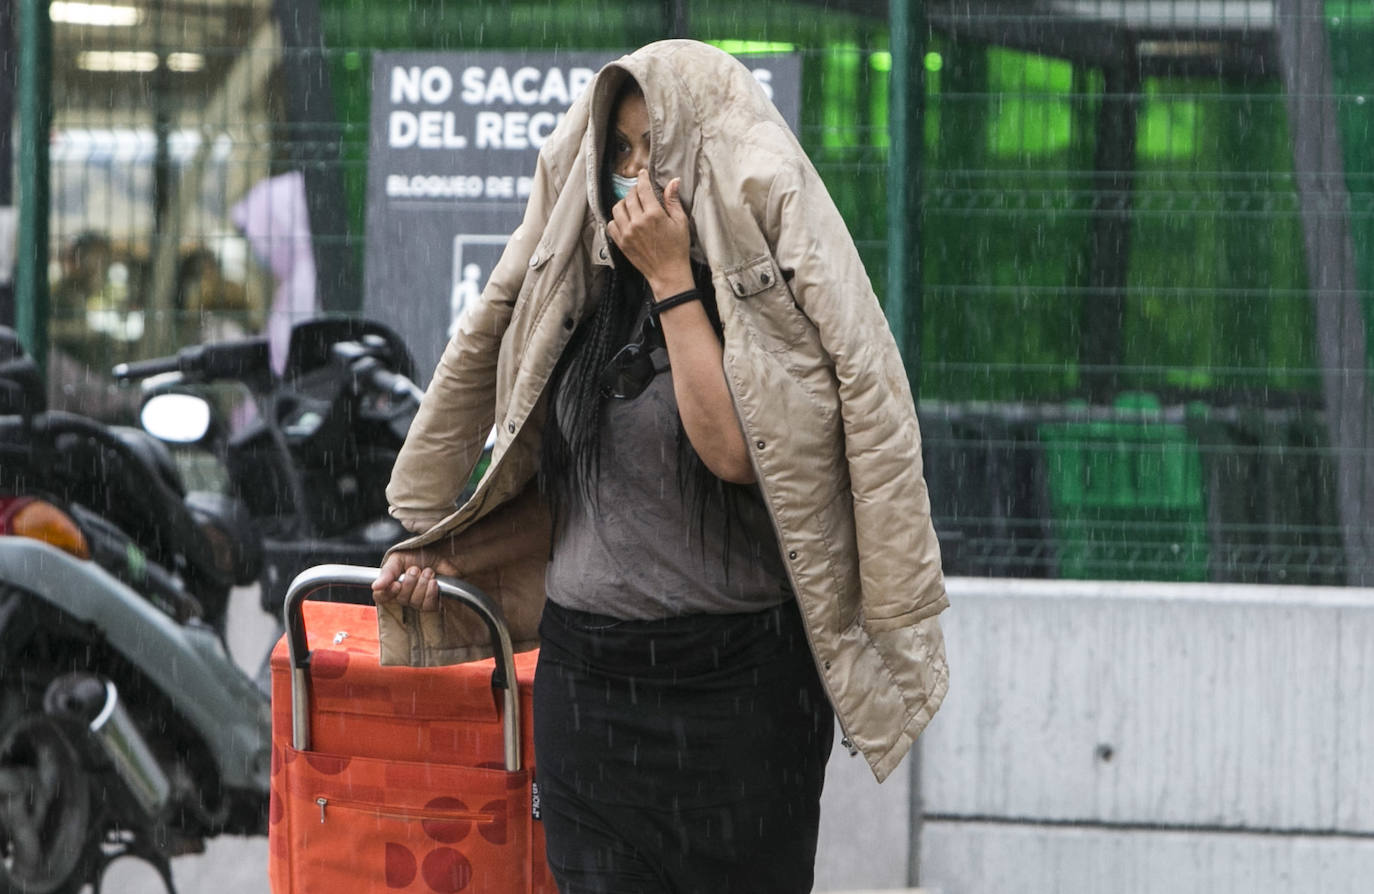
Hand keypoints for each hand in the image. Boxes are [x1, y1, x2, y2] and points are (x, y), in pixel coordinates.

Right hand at [372, 547, 459, 611]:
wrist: (445, 553)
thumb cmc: (422, 554)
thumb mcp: (400, 557)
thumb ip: (387, 571)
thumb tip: (375, 586)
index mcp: (392, 583)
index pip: (381, 597)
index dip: (387, 593)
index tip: (396, 584)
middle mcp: (404, 594)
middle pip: (400, 599)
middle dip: (410, 582)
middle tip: (416, 569)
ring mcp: (419, 601)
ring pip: (415, 603)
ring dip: (422, 585)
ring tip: (428, 572)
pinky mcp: (433, 603)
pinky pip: (428, 606)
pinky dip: (431, 592)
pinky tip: (434, 582)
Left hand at [607, 172, 693, 295]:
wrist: (668, 273)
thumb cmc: (678, 248)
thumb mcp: (680, 222)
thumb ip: (673, 201)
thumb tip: (673, 181)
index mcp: (654, 215)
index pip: (643, 189)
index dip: (642, 178)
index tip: (642, 174)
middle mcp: (637, 222)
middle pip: (629, 196)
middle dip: (634, 190)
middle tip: (640, 192)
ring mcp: (627, 233)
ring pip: (618, 208)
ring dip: (624, 203)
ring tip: (632, 205)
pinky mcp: (621, 243)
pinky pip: (611, 224)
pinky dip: (616, 219)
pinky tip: (625, 220)